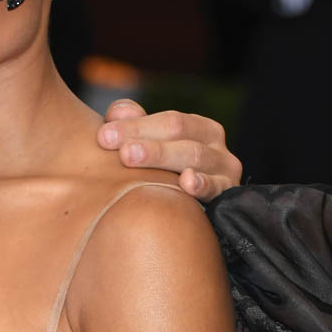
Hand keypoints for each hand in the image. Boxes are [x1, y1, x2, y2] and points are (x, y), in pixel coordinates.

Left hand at [97, 100, 241, 201]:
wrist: (191, 218)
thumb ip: (133, 123)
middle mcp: (216, 146)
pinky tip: (186, 183)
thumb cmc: (164, 173)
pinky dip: (202, 184)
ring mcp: (225, 171)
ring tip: (132, 157)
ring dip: (161, 156)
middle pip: (180, 135)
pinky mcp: (228, 196)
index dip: (135, 126)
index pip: (168, 120)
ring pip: (194, 157)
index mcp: (199, 127)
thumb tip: (117, 113)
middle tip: (120, 151)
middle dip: (146, 142)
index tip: (103, 136)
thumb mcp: (150, 145)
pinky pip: (217, 188)